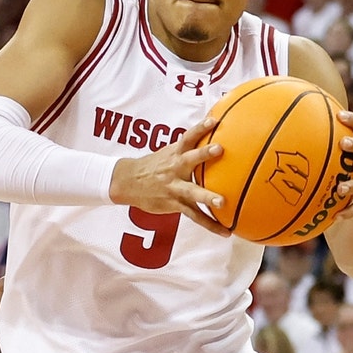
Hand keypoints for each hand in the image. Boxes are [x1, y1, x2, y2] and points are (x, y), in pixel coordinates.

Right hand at [109, 117, 231, 236]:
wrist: (127, 182)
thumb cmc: (156, 165)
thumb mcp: (169, 151)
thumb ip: (190, 145)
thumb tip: (215, 129)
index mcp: (175, 153)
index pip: (188, 137)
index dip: (200, 128)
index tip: (214, 121)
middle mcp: (175, 168)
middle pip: (190, 159)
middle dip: (204, 154)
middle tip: (220, 149)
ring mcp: (174, 187)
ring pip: (192, 192)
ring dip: (207, 197)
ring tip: (223, 202)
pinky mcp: (174, 204)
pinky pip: (194, 216)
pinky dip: (210, 224)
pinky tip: (225, 231)